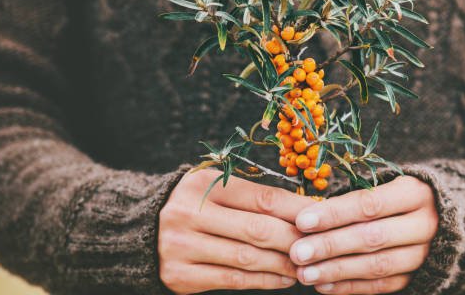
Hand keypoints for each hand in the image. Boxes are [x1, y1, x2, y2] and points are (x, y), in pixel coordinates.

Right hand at [158, 169, 314, 293]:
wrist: (144, 230)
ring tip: (304, 264)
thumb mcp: (217, 189)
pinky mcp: (181, 275)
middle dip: (294, 240)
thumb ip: (254, 197)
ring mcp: (181, 246)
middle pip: (257, 229)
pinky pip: (232, 279)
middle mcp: (188, 213)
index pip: (261, 198)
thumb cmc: (196, 205)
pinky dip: (263, 280)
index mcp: (202, 184)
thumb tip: (306, 210)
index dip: (296, 210)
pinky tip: (282, 278)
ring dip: (282, 264)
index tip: (320, 218)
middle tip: (317, 245)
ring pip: (247, 258)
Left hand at [289, 175, 437, 293]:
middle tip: (298, 252)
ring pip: (377, 265)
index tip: (302, 221)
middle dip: (331, 245)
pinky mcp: (417, 275)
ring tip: (305, 273)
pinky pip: (381, 285)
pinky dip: (349, 286)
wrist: (435, 217)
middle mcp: (425, 224)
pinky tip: (323, 285)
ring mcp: (423, 253)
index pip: (369, 204)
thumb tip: (306, 216)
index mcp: (415, 193)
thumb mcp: (381, 185)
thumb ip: (349, 200)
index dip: (334, 213)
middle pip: (373, 237)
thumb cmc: (393, 196)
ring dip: (336, 270)